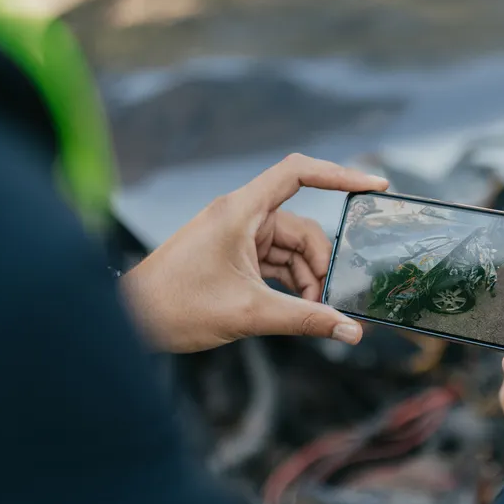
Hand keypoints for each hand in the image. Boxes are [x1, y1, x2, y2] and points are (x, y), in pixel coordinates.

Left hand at [121, 154, 389, 353]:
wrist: (129, 320)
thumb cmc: (177, 306)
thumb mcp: (249, 313)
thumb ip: (305, 319)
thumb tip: (350, 331)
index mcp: (240, 210)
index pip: (298, 173)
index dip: (340, 175)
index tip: (374, 187)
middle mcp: (239, 215)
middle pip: (301, 226)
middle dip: (320, 263)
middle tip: (328, 302)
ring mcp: (234, 235)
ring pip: (289, 248)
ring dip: (305, 279)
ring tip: (312, 313)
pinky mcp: (230, 255)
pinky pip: (272, 260)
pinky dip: (288, 282)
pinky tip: (299, 309)